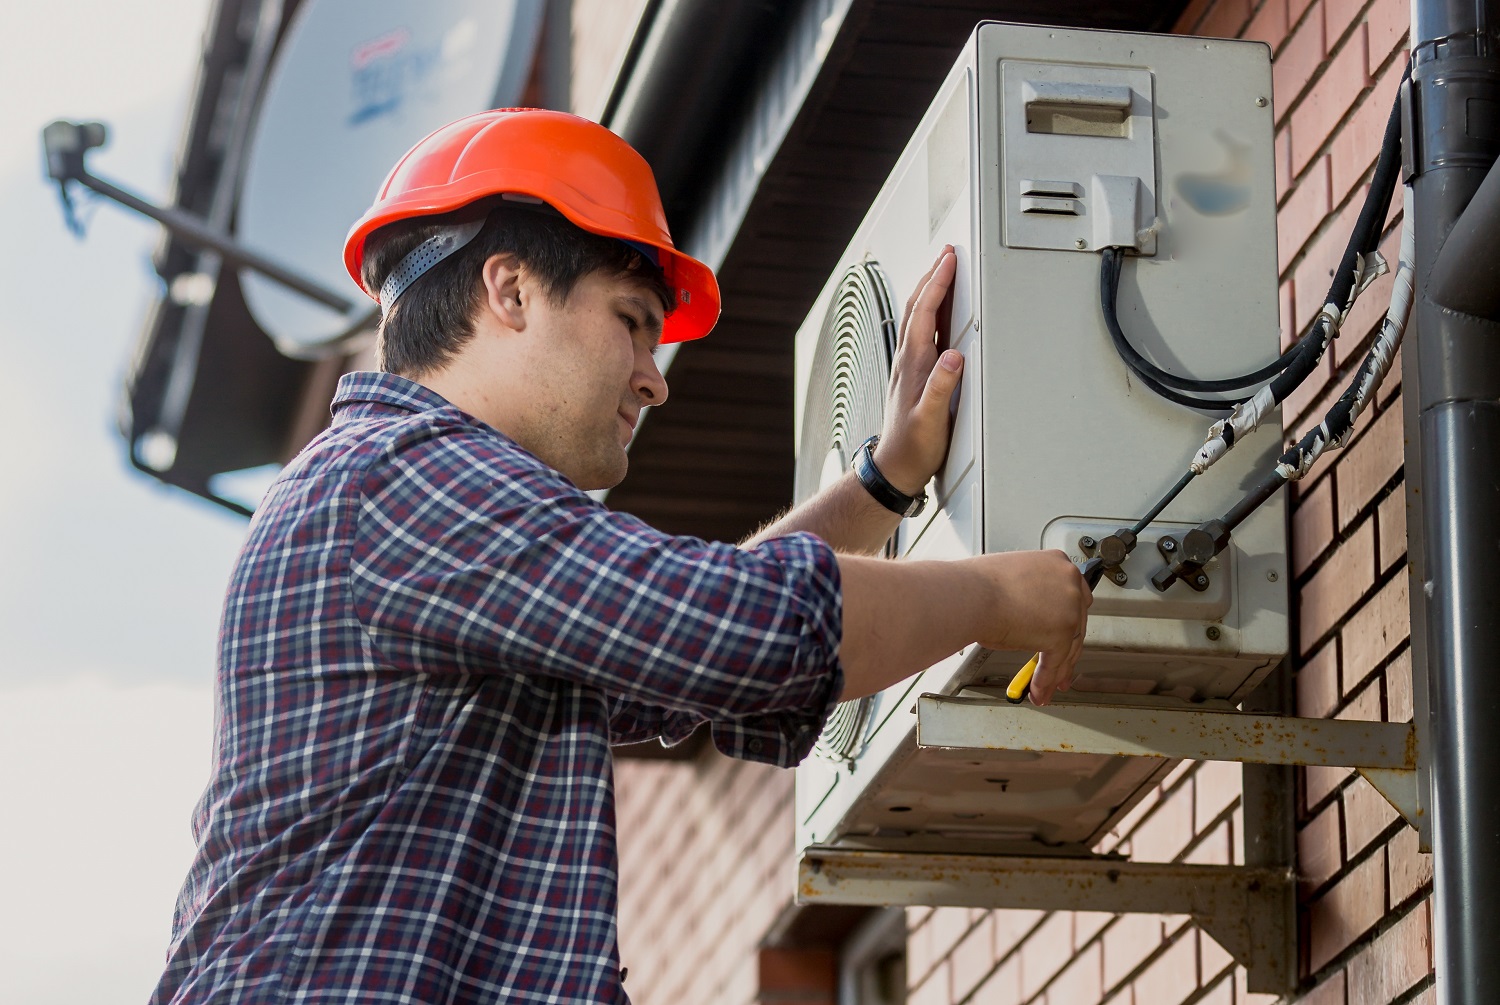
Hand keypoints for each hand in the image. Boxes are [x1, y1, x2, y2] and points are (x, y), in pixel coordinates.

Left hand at [872, 247, 962, 495]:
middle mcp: (909, 360)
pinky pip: (922, 333)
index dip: (938, 283)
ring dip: (930, 291)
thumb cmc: (914, 447)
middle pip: (918, 307)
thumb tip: (952, 356)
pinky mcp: (915, 375)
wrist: (896, 466)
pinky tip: (938, 315)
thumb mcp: (932, 420)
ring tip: (943, 272)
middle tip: (947, 254)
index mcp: (914, 364)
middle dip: (933, 276)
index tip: (949, 260)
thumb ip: (942, 388)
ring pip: (918, 317)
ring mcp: (910, 366)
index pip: (925, 313)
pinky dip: (931, 313)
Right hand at [970, 550, 1091, 705]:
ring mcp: (1069, 609)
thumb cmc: (977, 586)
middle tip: (1060, 664)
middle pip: (1077, 623)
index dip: (1068, 620)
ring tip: (1047, 686)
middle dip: (1068, 649)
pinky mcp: (1060, 634)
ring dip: (1057, 671)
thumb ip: (1029, 595)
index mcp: (1057, 563)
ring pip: (1069, 647)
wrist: (970, 595)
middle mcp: (1069, 582)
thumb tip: (1027, 615)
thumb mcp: (1012, 579)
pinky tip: (1038, 690)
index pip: (1072, 596)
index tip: (1064, 632)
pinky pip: (1054, 663)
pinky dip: (1045, 679)